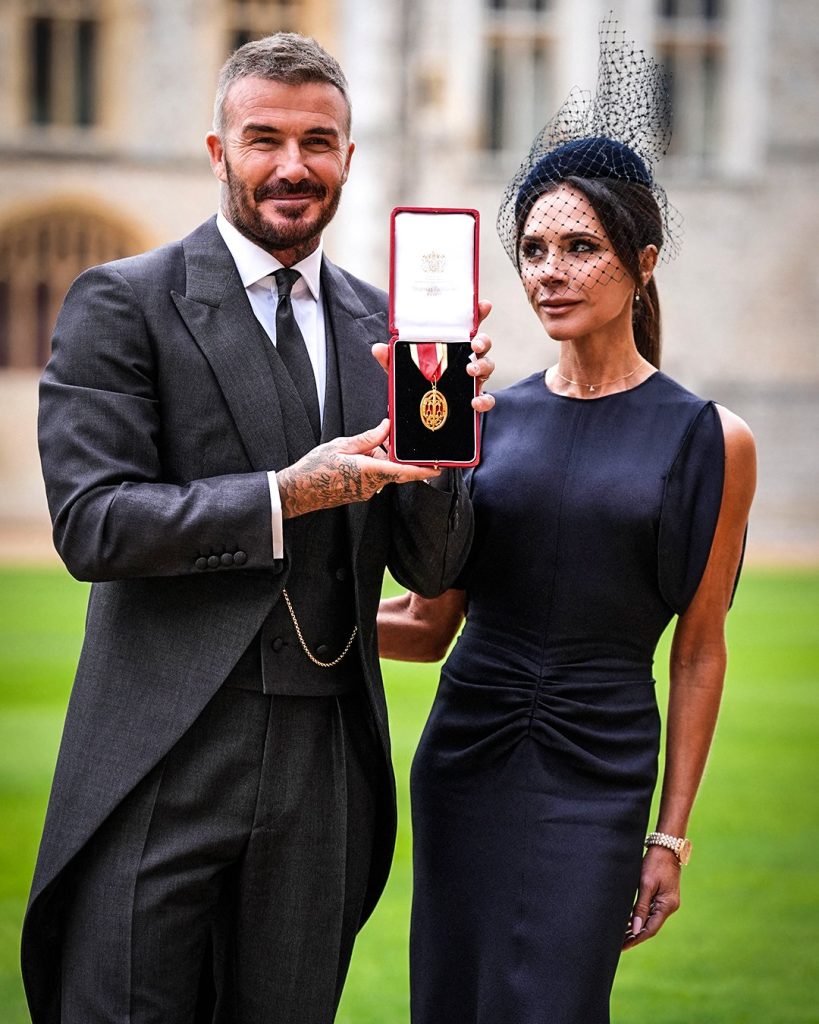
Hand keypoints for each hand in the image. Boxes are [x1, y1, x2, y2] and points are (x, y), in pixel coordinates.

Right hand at [277, 419, 438, 517]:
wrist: (298, 491)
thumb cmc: (315, 468)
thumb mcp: (341, 446)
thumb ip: (368, 438)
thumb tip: (386, 428)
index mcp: (368, 471)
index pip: (403, 471)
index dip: (423, 471)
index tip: (438, 468)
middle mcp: (371, 485)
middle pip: (396, 470)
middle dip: (398, 456)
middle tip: (395, 441)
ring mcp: (365, 491)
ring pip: (385, 473)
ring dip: (381, 459)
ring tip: (366, 446)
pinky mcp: (360, 493)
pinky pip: (375, 478)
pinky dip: (373, 466)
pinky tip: (360, 456)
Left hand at [371, 299, 494, 413]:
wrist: (421, 412)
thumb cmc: (416, 382)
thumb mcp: (401, 368)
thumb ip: (391, 358)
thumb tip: (378, 348)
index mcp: (452, 345)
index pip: (468, 325)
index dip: (478, 313)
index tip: (484, 305)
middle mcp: (466, 358)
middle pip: (483, 343)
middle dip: (483, 340)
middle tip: (474, 345)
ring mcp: (473, 378)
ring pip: (488, 366)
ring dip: (483, 366)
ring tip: (471, 370)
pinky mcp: (475, 397)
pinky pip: (487, 399)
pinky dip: (484, 400)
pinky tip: (475, 401)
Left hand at [623, 846, 681, 949]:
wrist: (666, 848)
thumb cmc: (655, 863)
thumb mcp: (646, 884)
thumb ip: (641, 906)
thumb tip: (636, 928)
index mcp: (667, 906)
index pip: (650, 929)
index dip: (636, 939)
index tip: (623, 946)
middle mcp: (669, 907)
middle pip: (650, 927)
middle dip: (635, 936)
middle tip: (618, 944)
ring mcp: (667, 903)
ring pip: (650, 920)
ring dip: (637, 928)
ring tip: (621, 936)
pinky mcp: (663, 897)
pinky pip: (651, 912)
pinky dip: (640, 918)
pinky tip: (630, 922)